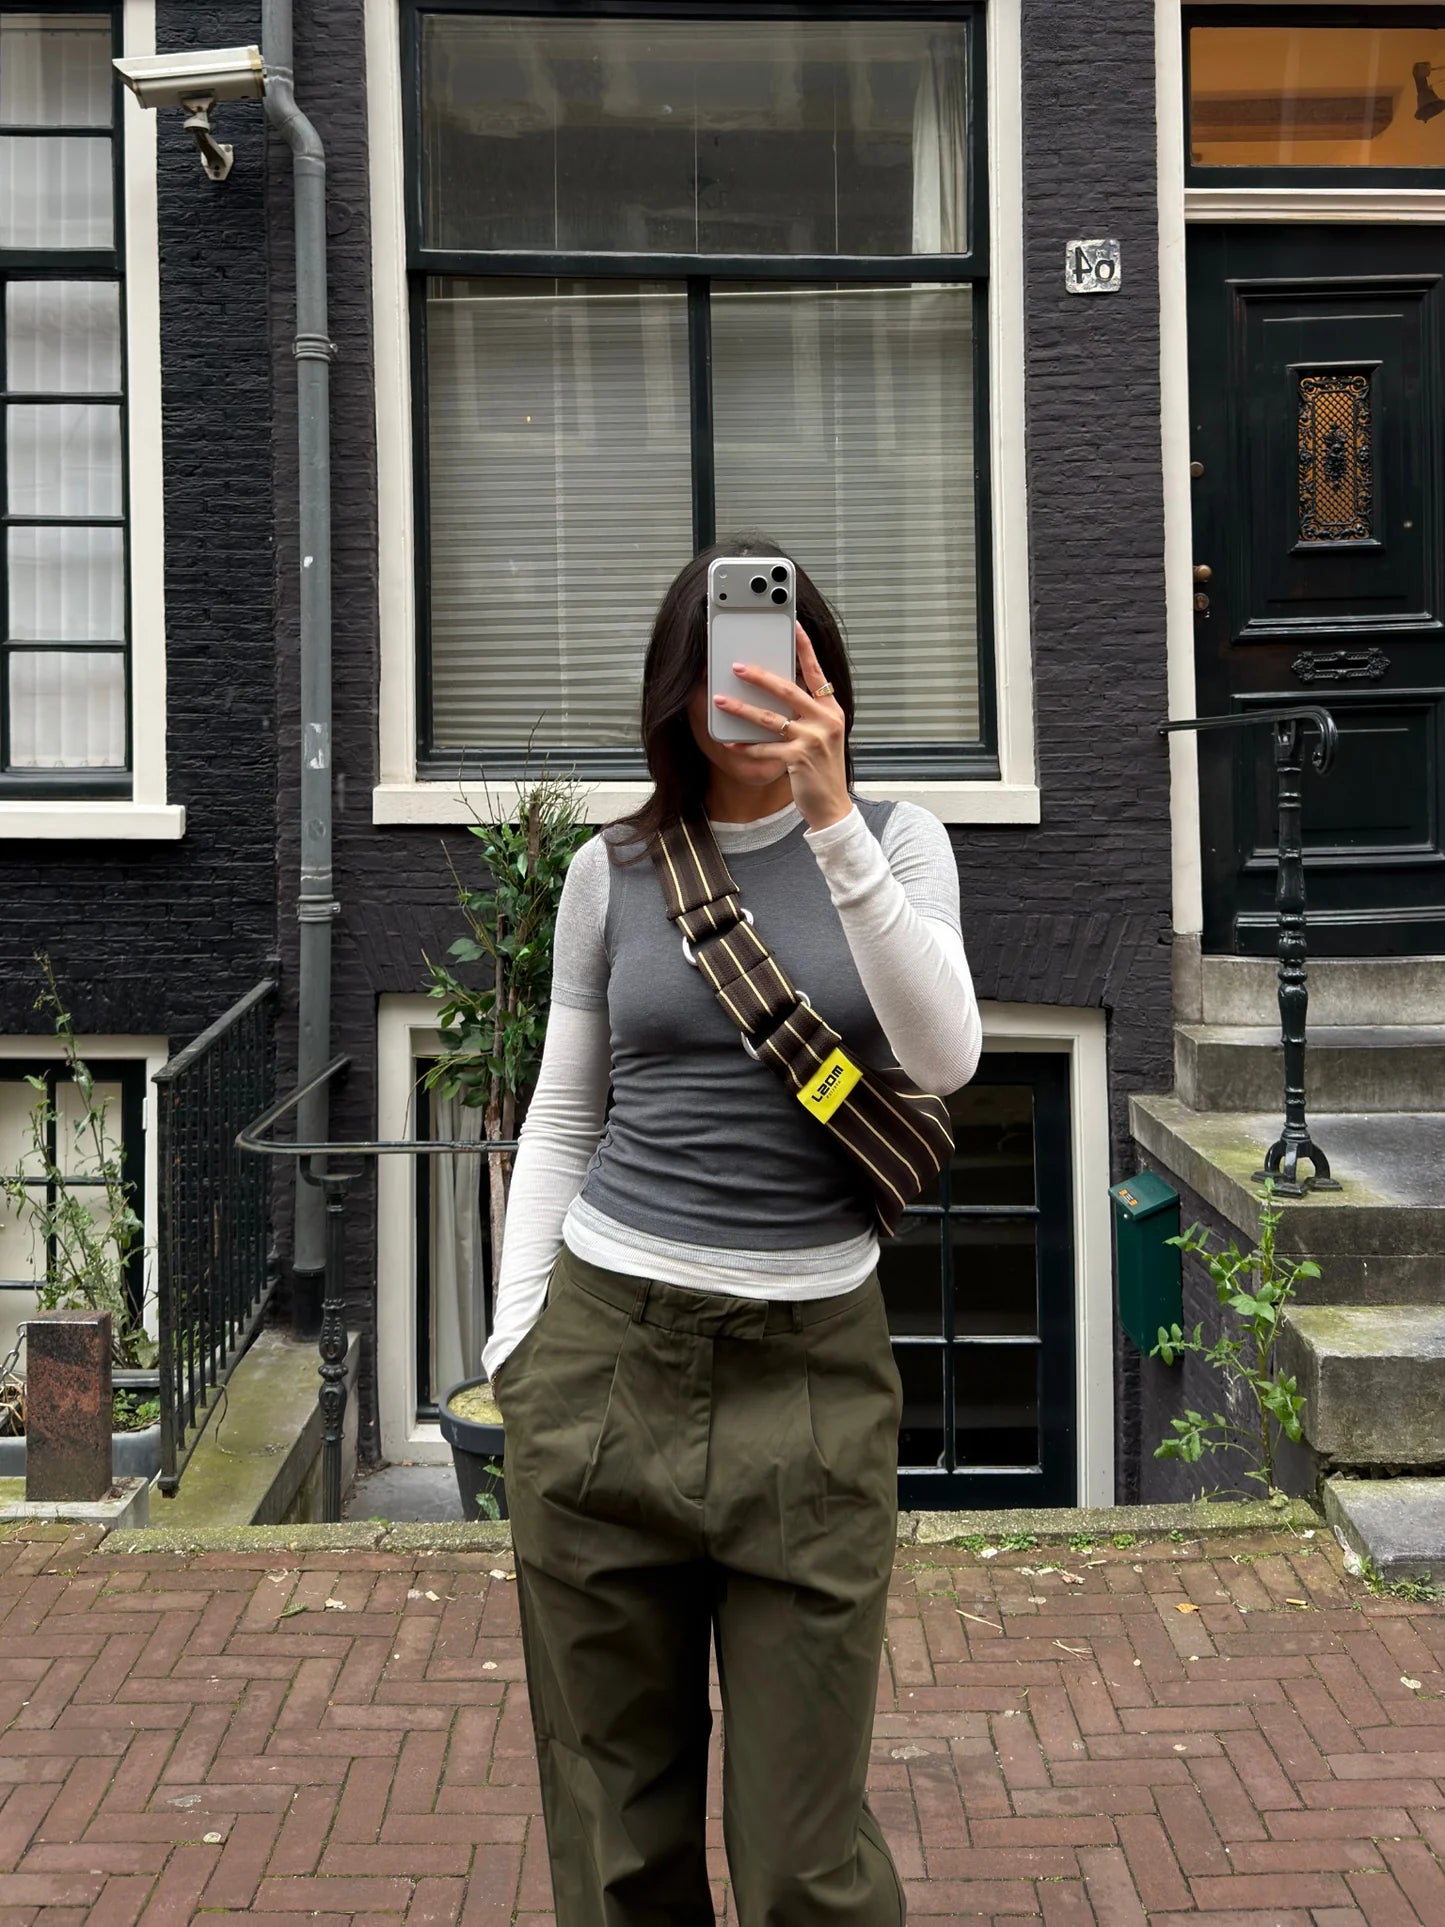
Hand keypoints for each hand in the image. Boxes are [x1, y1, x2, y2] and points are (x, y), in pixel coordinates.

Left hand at [712, 623, 851, 830]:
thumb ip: (807, 713)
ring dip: (741, 708)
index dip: (804, 647)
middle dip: (758, 676)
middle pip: (787, 690)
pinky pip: (765, 749)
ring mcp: (813, 740)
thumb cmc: (823, 768)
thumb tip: (777, 691)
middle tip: (735, 666)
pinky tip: (729, 741)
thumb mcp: (823, 734)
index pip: (817, 671)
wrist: (833, 805)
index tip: (793, 625)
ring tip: (720, 701)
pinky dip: (745, 746)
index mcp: (831, 709)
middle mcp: (825, 720)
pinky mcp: (798, 760)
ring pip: (770, 718)